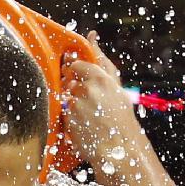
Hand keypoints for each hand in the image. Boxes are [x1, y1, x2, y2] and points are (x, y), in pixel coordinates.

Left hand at [59, 39, 142, 173]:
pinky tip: (85, 125)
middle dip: (74, 89)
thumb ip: (102, 61)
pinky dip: (70, 118)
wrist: (120, 149)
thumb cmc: (120, 118)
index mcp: (102, 79)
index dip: (74, 70)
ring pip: (66, 98)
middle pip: (69, 81)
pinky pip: (64, 113)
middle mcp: (88, 89)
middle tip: (88, 101)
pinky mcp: (69, 120)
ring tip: (90, 117)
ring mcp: (77, 105)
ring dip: (73, 105)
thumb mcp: (116, 86)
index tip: (77, 75)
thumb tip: (92, 36)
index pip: (77, 64)